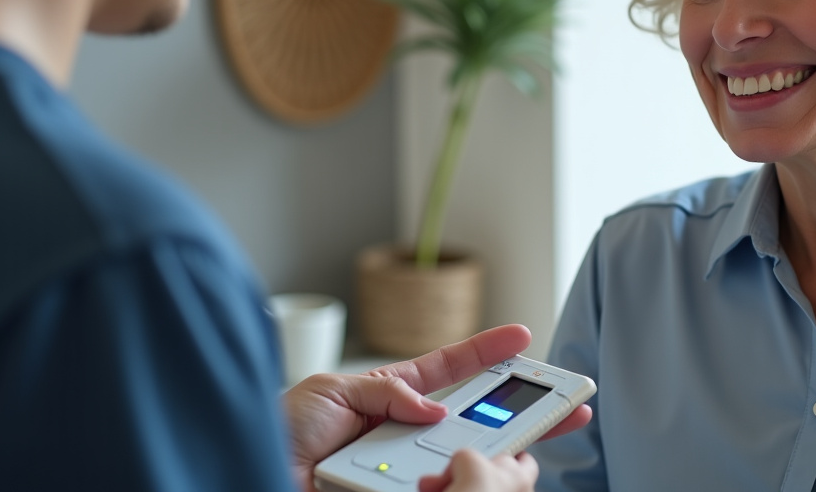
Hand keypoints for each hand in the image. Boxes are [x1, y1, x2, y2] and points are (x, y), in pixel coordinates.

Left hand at [282, 324, 591, 491]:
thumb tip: (433, 412)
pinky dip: (454, 483)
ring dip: (489, 457)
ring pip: (464, 462)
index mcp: (392, 397)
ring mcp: (406, 470)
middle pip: (475, 421)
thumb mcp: (330, 391)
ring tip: (520, 453)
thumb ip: (386, 393)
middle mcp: (407, 433)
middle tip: (563, 405)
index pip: (451, 371)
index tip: (523, 338)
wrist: (251, 469)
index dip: (487, 353)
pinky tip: (468, 479)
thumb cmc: (281, 432)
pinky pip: (439, 488)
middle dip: (520, 412)